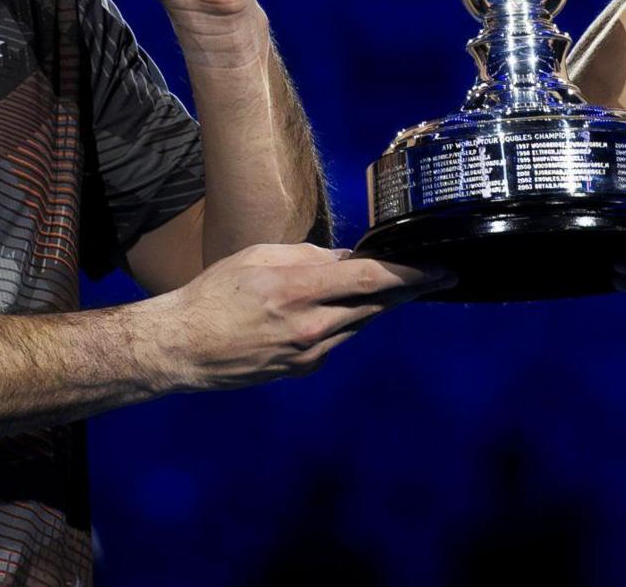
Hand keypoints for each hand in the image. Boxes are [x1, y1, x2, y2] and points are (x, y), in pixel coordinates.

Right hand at [137, 242, 449, 392]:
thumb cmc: (215, 294)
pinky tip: (330, 311)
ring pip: (360, 323)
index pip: (371, 279)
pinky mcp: (304, 369)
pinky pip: (339, 340)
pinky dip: (343, 322)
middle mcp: (310, 327)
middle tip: (437, 274)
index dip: (413, 274)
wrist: (182, 348)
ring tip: (383, 285)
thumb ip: (310, 256)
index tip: (442, 269)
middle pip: (377, 305)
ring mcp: (309, 354)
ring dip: (374, 304)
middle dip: (407, 289)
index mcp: (298, 290)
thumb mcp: (260, 257)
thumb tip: (350, 259)